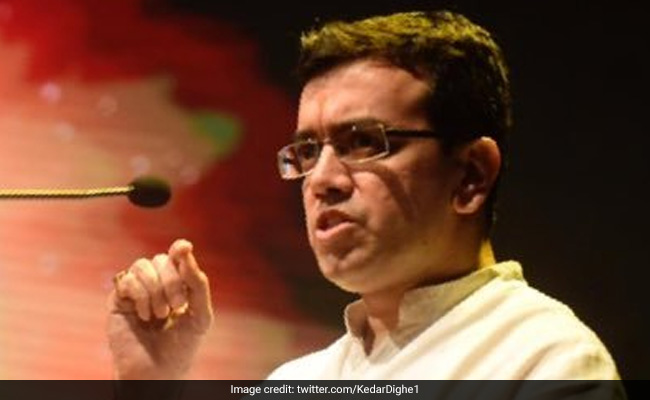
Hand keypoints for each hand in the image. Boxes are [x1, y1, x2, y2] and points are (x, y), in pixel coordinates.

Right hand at [107, 239, 212, 379]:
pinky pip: (127, 280)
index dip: (180, 248)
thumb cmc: (181, 345)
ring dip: (155, 289)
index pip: (177, 256)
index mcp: (177, 284)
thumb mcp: (200, 315)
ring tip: (160, 314)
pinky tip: (144, 316)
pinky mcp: (118, 300)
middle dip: (173, 281)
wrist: (158, 372)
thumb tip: (186, 250)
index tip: (184, 247)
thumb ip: (198, 284)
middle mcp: (155, 283)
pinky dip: (141, 296)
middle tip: (178, 306)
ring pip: (142, 265)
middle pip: (161, 259)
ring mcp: (136, 290)